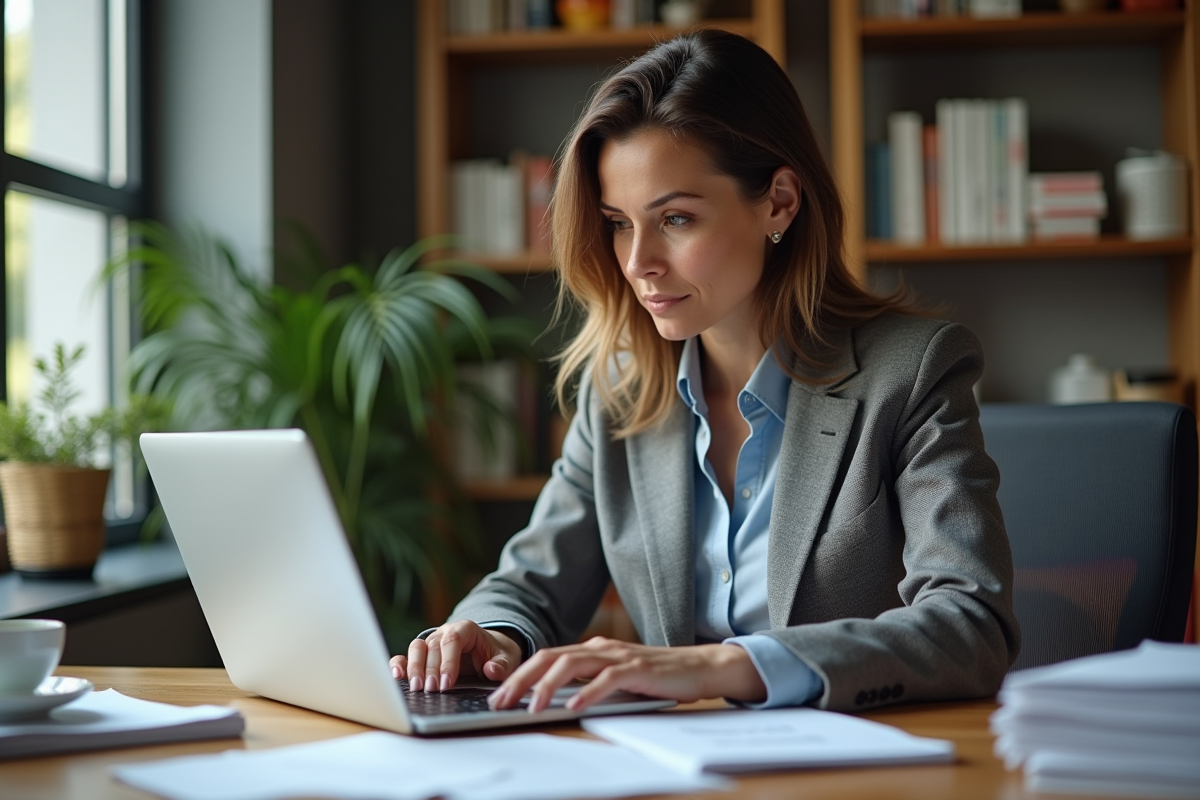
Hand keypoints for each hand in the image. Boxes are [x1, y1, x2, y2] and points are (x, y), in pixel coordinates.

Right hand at [389, 620, 522, 692]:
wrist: (490, 651)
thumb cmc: (496, 654)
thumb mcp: (507, 658)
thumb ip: (502, 665)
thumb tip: (491, 670)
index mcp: (466, 629)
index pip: (453, 640)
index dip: (448, 661)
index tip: (447, 684)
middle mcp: (445, 632)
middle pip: (432, 646)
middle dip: (430, 669)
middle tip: (431, 691)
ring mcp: (431, 642)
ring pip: (417, 648)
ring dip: (414, 668)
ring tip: (416, 688)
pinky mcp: (422, 655)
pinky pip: (406, 656)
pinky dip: (399, 664)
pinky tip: (397, 677)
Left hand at [487, 637, 766, 712]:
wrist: (701, 667)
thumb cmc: (658, 677)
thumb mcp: (617, 677)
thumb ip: (590, 682)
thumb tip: (555, 699)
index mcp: (593, 649)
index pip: (547, 658)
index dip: (519, 675)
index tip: (498, 695)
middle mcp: (601, 648)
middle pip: (550, 657)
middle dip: (520, 679)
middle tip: (499, 702)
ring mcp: (619, 656)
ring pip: (572, 665)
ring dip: (546, 686)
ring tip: (529, 707)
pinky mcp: (639, 670)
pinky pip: (607, 679)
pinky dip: (587, 692)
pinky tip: (572, 706)